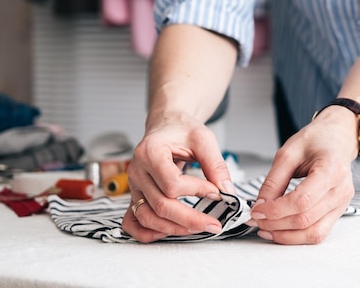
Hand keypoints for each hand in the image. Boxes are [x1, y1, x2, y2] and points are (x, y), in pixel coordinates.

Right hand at [121, 119, 234, 242]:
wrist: (167, 126)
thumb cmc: (182, 130)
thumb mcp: (203, 139)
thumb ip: (215, 165)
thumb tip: (227, 191)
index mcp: (151, 152)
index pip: (172, 183)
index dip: (197, 191)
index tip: (216, 192)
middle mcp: (138, 171)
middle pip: (160, 205)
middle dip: (190, 219)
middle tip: (214, 224)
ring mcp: (135, 185)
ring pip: (147, 217)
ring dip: (173, 228)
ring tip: (198, 228)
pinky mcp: (136, 195)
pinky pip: (133, 221)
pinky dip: (147, 232)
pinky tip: (167, 232)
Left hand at [250, 107, 357, 244]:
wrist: (336, 139)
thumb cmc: (315, 140)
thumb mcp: (288, 152)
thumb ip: (273, 181)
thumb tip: (260, 206)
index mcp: (331, 169)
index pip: (302, 200)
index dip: (276, 209)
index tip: (256, 209)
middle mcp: (341, 190)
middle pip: (306, 219)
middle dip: (275, 223)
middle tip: (255, 218)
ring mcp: (342, 203)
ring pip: (313, 232)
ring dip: (285, 235)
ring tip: (264, 228)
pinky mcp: (338, 212)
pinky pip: (318, 233)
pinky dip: (297, 237)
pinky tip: (279, 231)